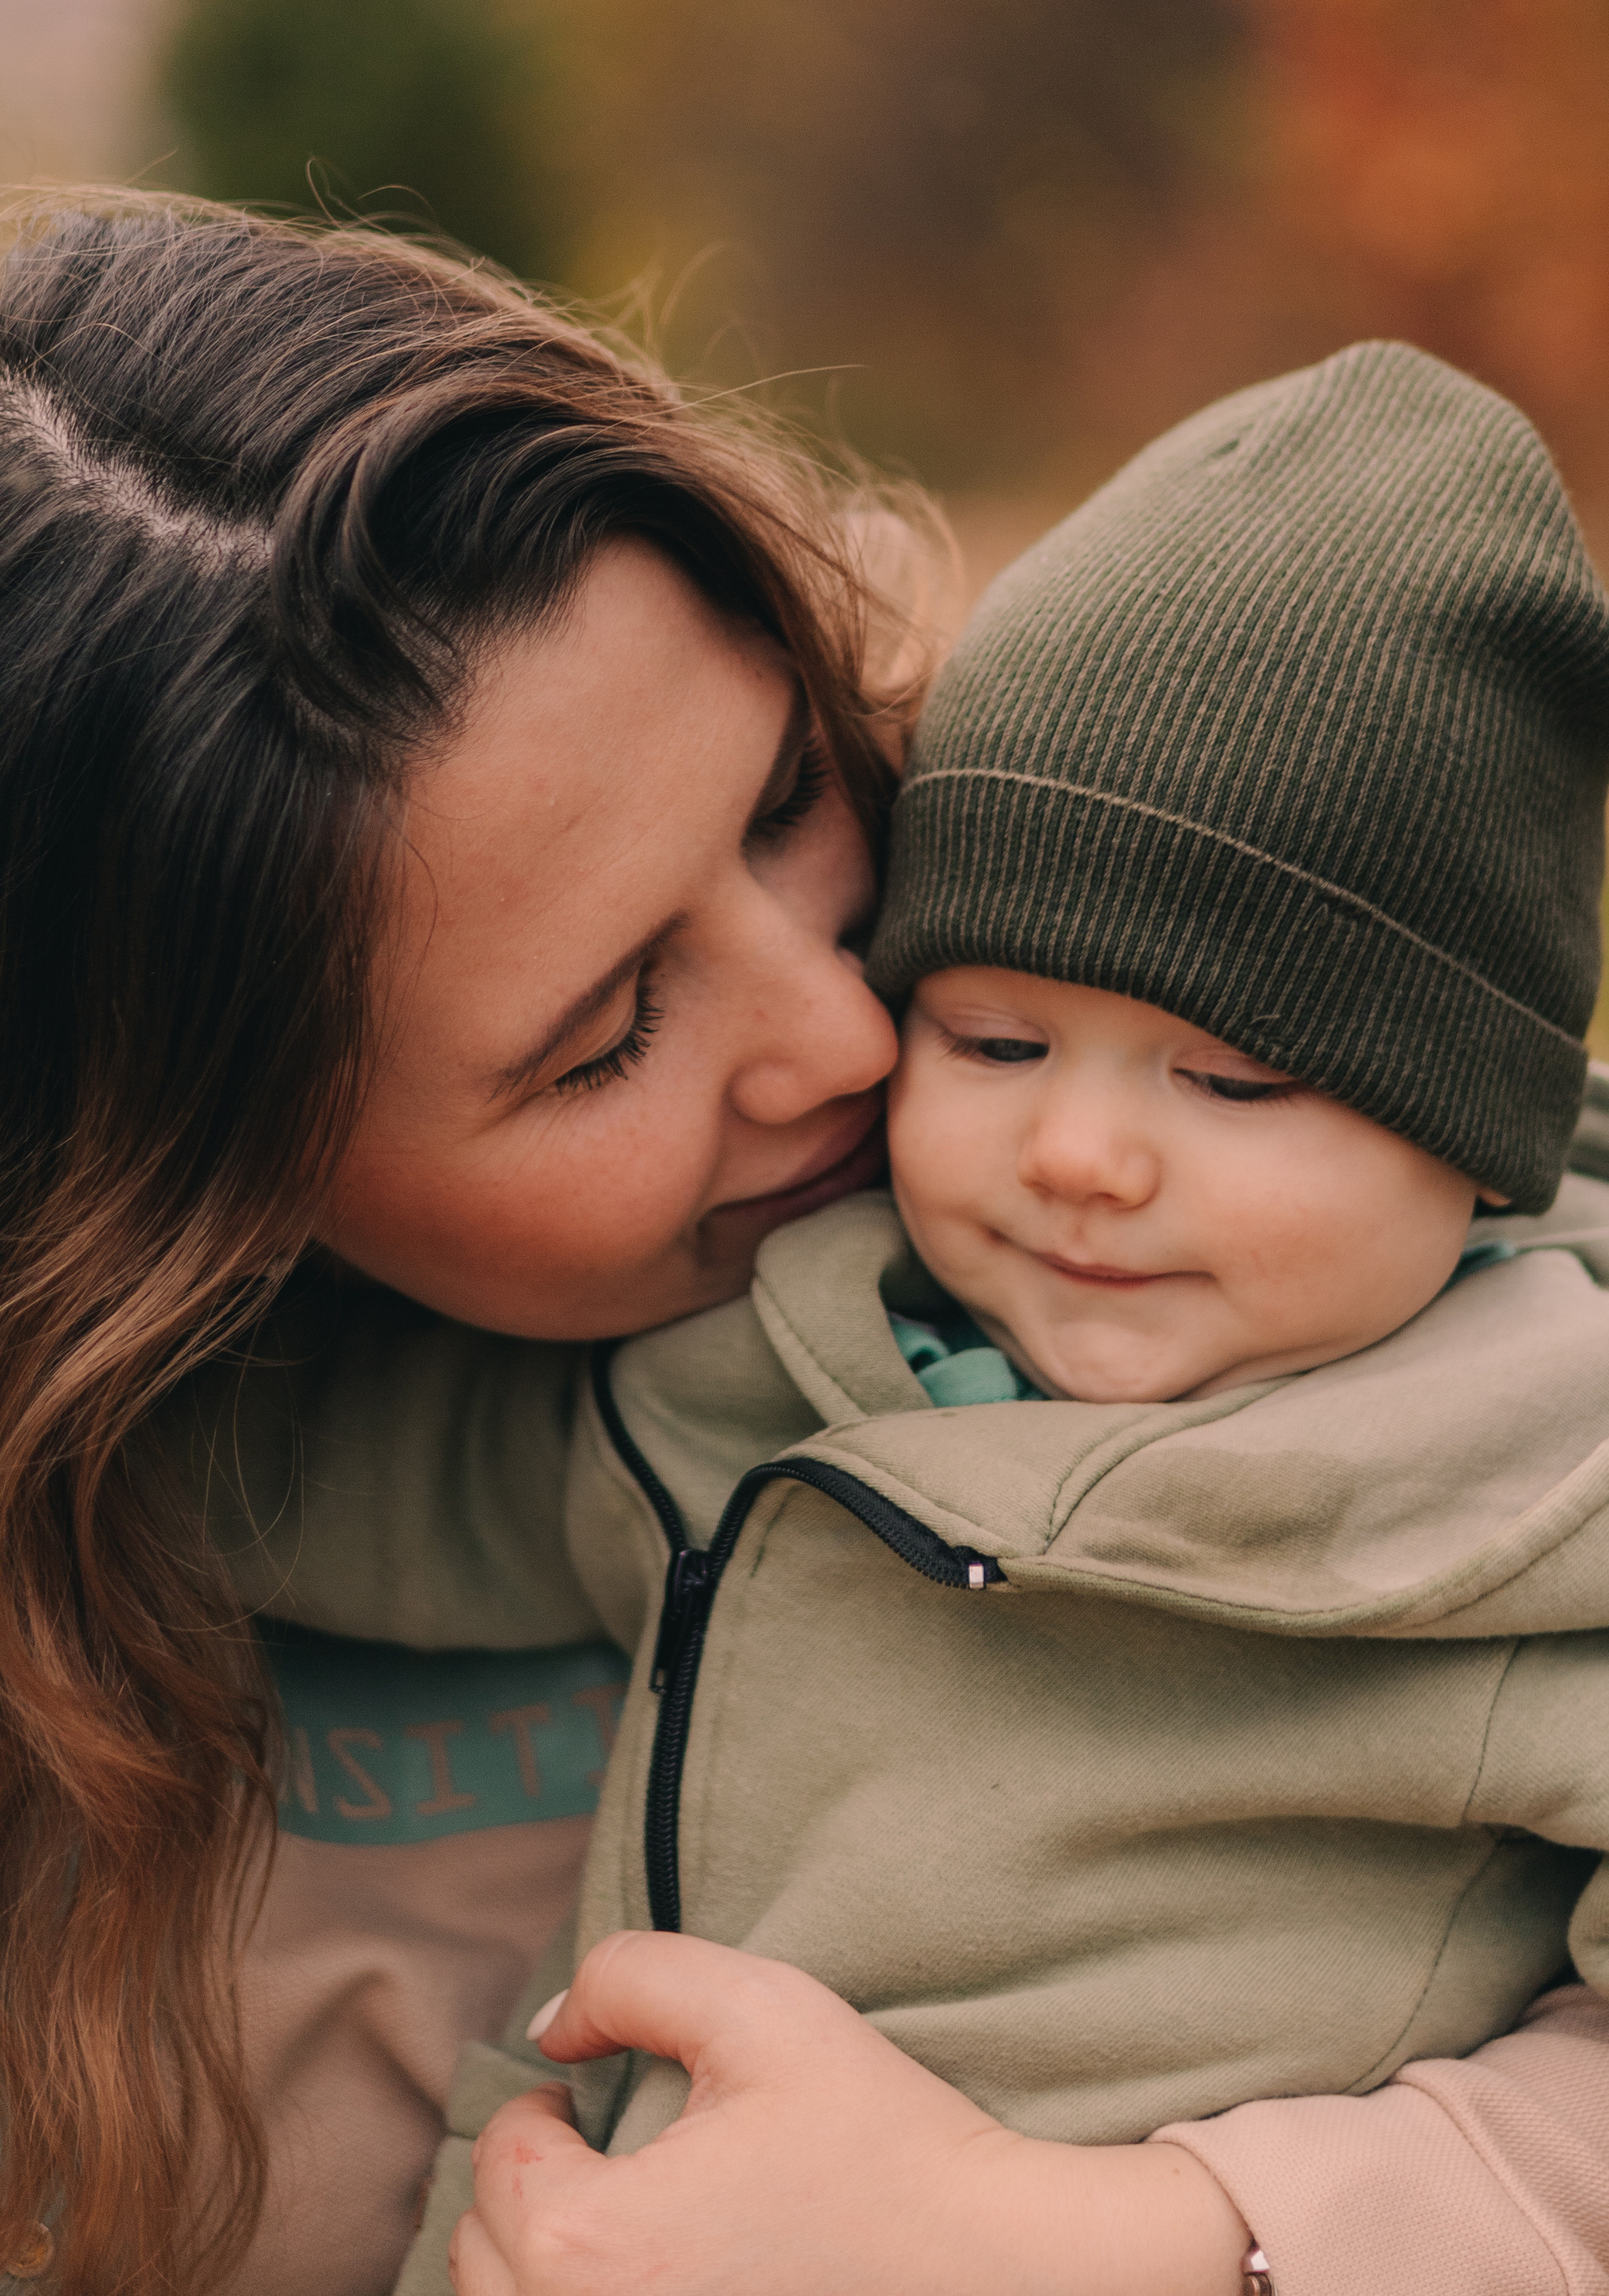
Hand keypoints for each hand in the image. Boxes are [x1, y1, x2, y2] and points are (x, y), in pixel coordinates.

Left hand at [450, 1930, 1248, 2295]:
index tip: (599, 2100)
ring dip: (540, 2264)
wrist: (994, 2273)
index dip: (546, 2110)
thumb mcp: (761, 2008)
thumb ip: (632, 1976)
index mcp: (587, 2246)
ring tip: (622, 2225)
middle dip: (529, 2193)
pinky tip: (652, 2279)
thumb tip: (551, 2027)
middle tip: (605, 2160)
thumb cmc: (879, 2144)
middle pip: (481, 2254)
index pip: (499, 2160)